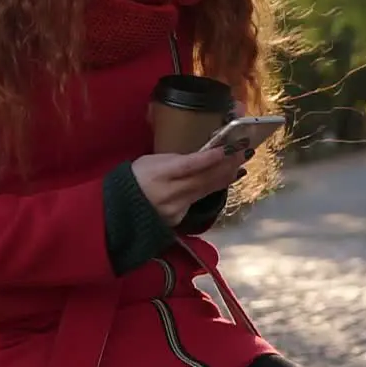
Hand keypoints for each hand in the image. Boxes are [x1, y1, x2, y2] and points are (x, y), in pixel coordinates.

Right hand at [132, 147, 246, 226]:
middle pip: (205, 178)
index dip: (211, 158)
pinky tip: (226, 179)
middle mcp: (170, 192)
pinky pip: (200, 199)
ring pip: (207, 190)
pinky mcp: (180, 218)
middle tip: (245, 151)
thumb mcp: (150, 161)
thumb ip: (175, 160)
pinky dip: (214, 188)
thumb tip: (201, 158)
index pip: (190, 165)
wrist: (120, 209)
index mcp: (159, 173)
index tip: (229, 148)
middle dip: (228, 164)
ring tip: (242, 164)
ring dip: (227, 176)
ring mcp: (176, 208)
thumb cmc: (135, 177)